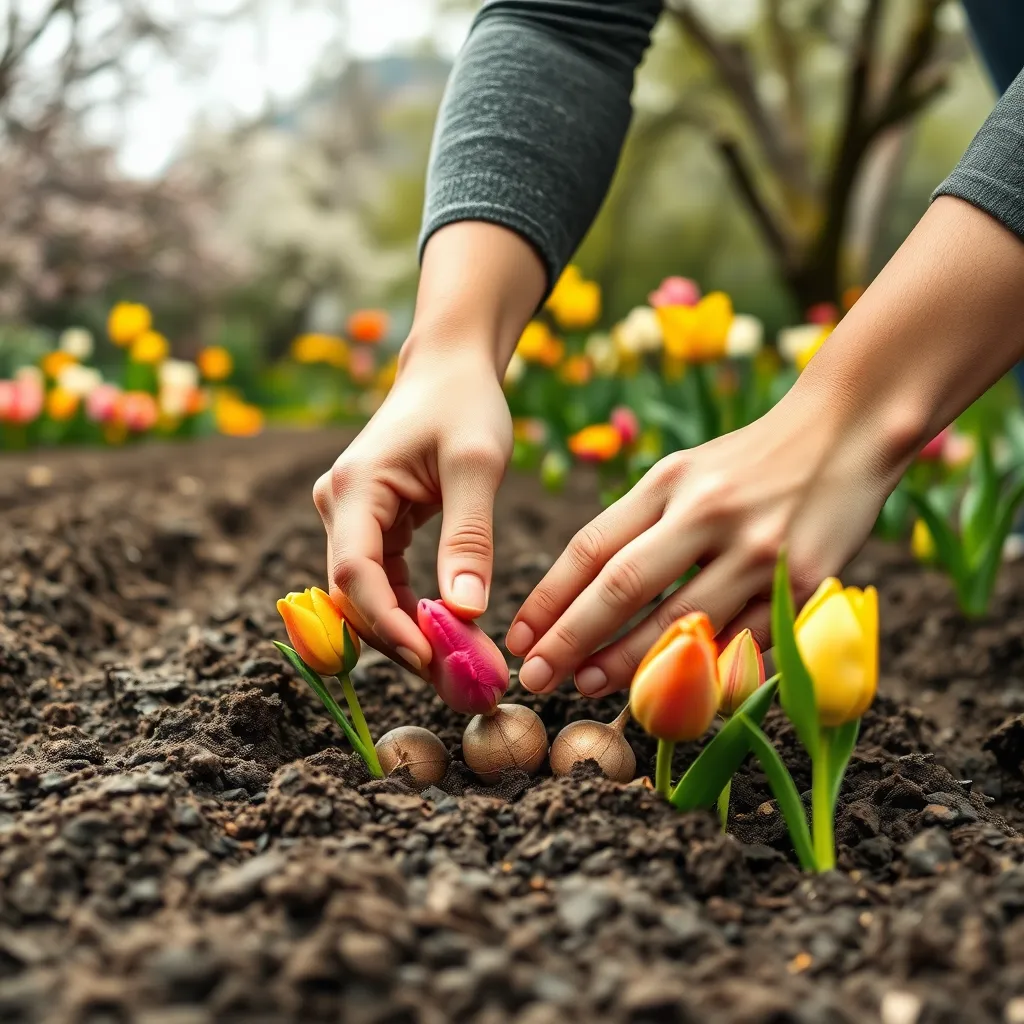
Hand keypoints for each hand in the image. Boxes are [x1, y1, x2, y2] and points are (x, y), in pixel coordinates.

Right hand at [314, 346, 511, 675]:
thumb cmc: (465, 405)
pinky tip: (444, 632)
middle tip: (453, 680)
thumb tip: (465, 611)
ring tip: (455, 666)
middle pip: (354, 594)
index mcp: (355, 487)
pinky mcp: (371, 525)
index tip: (431, 660)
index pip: (354, 574)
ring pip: (366, 594)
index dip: (387, 626)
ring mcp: (351, 516)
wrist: (451, 370)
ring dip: (404, 631)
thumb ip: (469, 536)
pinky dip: (409, 609)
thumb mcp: (476, 465)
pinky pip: (381, 580)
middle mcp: (339, 505)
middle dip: (398, 640)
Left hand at [506, 378, 907, 697]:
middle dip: (570, 638)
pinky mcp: (806, 580)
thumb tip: (582, 593)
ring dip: (627, 662)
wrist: (845, 432)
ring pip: (679, 623)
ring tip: (588, 684)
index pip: (591, 548)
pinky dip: (702, 666)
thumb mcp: (683, 471)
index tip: (519, 637)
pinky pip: (743, 638)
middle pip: (622, 587)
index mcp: (669, 481)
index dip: (548, 598)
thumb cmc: (748, 461)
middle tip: (536, 676)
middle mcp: (707, 512)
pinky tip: (671, 687)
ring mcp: (759, 549)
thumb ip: (637, 522)